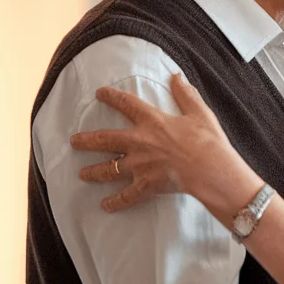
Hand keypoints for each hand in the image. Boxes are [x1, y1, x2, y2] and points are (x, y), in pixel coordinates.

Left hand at [71, 74, 262, 215]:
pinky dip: (115, 202)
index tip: (99, 93)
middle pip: (106, 140)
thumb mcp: (199, 113)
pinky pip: (126, 196)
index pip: (127, 104)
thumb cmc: (208, 140)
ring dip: (93, 172)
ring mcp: (140, 165)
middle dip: (87, 140)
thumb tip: (176, 76)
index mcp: (153, 122)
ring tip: (82, 174)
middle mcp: (140, 142)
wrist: (210, 169)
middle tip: (73, 141)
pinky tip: (104, 206)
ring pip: (109, 169)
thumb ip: (185, 94)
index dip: (112, 97)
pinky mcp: (146, 185)